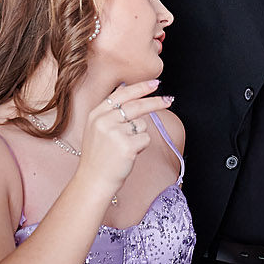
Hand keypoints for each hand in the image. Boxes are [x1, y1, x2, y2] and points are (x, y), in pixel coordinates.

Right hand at [76, 81, 174, 199]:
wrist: (93, 180)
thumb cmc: (99, 156)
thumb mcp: (96, 128)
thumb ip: (109, 111)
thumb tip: (125, 89)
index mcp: (96, 114)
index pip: (121, 94)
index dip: (140, 87)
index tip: (155, 83)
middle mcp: (104, 120)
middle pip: (136, 105)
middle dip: (155, 102)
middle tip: (169, 100)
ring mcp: (115, 132)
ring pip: (142, 124)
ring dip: (139, 135)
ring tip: (126, 147)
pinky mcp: (126, 145)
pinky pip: (145, 139)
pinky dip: (141, 146)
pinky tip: (129, 154)